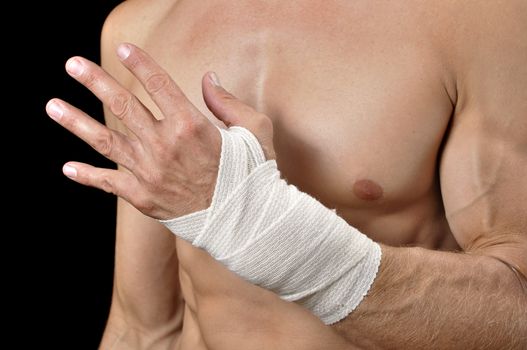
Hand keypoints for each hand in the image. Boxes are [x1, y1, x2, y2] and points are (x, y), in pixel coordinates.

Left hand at [46, 43, 273, 219]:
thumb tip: (208, 78)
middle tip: (73, 64)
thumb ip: (227, 102)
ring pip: (106, 142)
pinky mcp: (143, 198)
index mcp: (191, 125)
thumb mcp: (254, 130)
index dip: (140, 63)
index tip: (124, 48)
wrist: (246, 223)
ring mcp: (149, 173)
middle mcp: (163, 146)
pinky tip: (67, 168)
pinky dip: (88, 176)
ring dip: (77, 122)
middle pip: (123, 106)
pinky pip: (109, 183)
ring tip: (52, 105)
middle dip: (96, 81)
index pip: (159, 84)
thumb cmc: (253, 175)